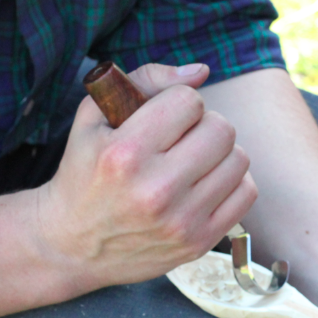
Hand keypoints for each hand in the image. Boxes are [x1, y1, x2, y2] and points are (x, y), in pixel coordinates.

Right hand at [36, 63, 256, 290]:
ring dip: (219, 153)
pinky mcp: (198, 243)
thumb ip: (145, 80)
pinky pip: (246, 193)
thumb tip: (201, 71)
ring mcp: (181, 221)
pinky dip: (231, 182)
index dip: (179, 102)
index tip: (164, 118)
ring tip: (193, 161)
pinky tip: (206, 183)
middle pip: (221, 129)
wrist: (71, 246)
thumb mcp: (94, 117)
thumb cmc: (84, 174)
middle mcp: (156, 190)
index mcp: (125, 154)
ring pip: (238, 159)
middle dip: (203, 125)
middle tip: (182, 138)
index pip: (189, 101)